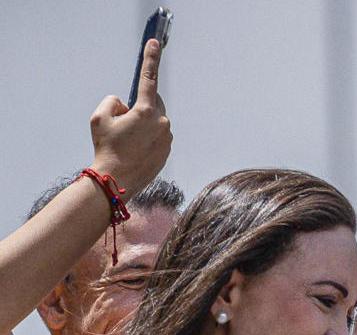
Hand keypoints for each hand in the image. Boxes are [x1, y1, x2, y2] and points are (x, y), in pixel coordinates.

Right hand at [90, 39, 171, 194]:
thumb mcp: (99, 117)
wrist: (116, 181)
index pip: (148, 79)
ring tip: (126, 142)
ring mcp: (167, 137)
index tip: (154, 42)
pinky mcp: (168, 150)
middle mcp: (162, 122)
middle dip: (137, 107)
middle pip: (151, 103)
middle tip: (121, 125)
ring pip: (154, 121)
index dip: (150, 59)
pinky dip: (146, 138)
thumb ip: (113, 101)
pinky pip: (157, 136)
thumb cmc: (106, 147)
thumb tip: (125, 104)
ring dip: (141, 124)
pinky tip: (133, 150)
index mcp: (146, 111)